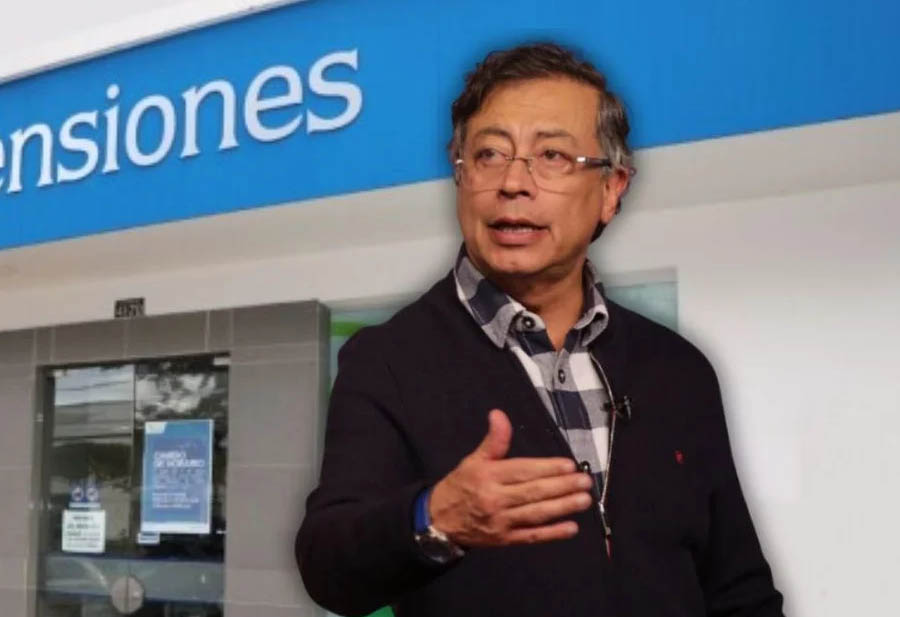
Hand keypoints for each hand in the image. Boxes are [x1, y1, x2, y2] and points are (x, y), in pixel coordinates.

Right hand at [428, 409, 593, 546]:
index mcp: (488, 476)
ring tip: (584, 500)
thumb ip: (493, 440)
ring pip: (536, 514)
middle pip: (533, 492)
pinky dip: (551, 533)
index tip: (569, 465)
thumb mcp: (473, 460)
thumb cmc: (461, 486)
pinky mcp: (504, 540)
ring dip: (562, 507)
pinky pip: (531, 536)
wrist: (439, 521)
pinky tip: (571, 528)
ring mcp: (501, 522)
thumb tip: (499, 414)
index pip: (522, 471)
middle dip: (561, 487)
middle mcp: (495, 499)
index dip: (547, 468)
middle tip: (585, 481)